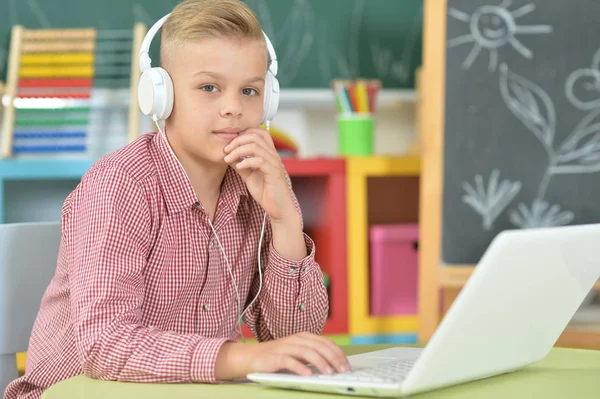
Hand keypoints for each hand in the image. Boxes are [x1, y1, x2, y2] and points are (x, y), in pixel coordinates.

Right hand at [215, 332, 350, 379]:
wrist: (251, 357)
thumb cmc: (277, 357)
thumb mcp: (297, 353)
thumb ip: (312, 354)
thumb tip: (333, 364)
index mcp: (303, 337)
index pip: (326, 343)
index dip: (338, 353)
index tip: (347, 365)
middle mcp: (295, 340)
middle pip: (319, 346)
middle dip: (333, 358)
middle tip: (343, 370)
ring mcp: (285, 347)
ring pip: (307, 352)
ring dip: (320, 362)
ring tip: (329, 373)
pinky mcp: (275, 357)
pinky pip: (289, 361)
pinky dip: (300, 367)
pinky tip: (308, 375)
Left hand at [223, 128, 295, 221]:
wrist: (278, 208)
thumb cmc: (266, 193)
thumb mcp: (249, 176)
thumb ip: (241, 165)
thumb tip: (229, 156)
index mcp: (269, 154)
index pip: (259, 133)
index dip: (243, 134)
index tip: (230, 145)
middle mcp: (273, 155)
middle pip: (255, 136)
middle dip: (237, 140)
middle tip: (225, 150)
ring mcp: (274, 163)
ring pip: (255, 146)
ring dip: (238, 151)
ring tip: (228, 159)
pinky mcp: (274, 173)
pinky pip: (259, 161)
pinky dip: (246, 162)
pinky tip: (238, 167)